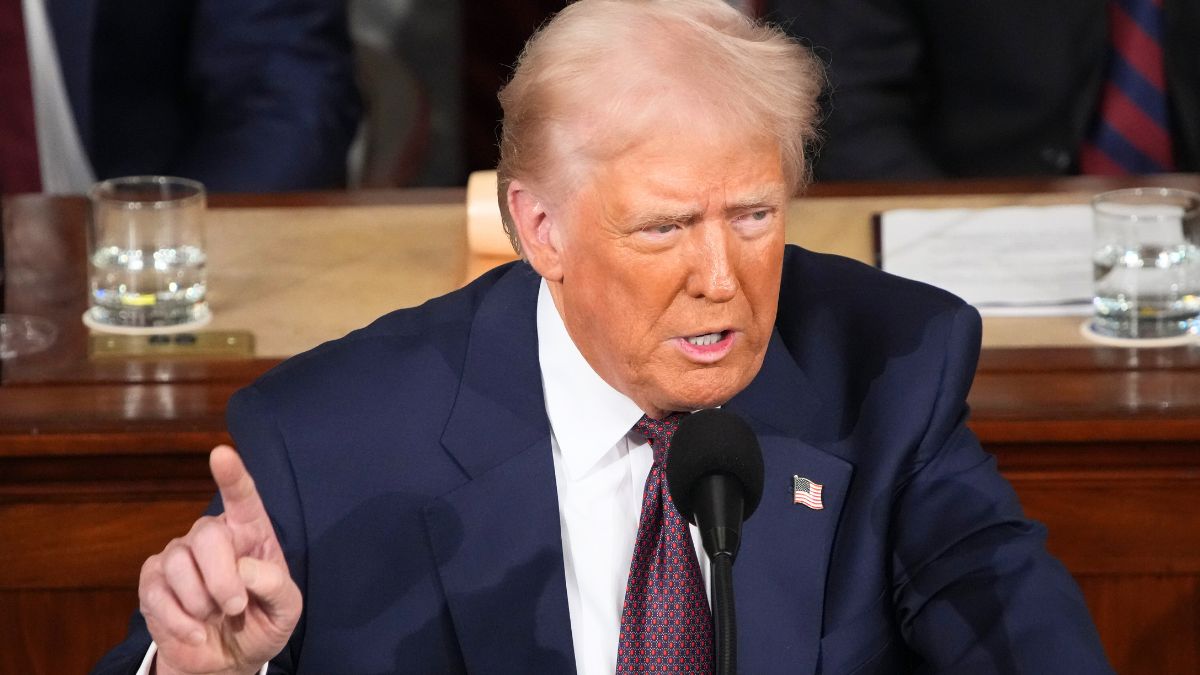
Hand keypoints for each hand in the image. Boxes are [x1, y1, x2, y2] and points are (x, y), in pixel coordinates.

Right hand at [139, 446, 301, 674]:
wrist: (228, 660)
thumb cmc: (261, 623)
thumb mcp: (286, 609)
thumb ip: (275, 585)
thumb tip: (241, 570)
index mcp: (250, 532)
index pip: (241, 496)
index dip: (231, 475)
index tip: (221, 454)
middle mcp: (212, 536)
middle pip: (207, 535)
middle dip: (221, 577)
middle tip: (235, 607)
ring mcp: (179, 556)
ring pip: (178, 563)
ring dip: (200, 601)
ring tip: (214, 618)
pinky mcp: (153, 582)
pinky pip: (157, 592)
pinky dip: (179, 619)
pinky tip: (196, 632)